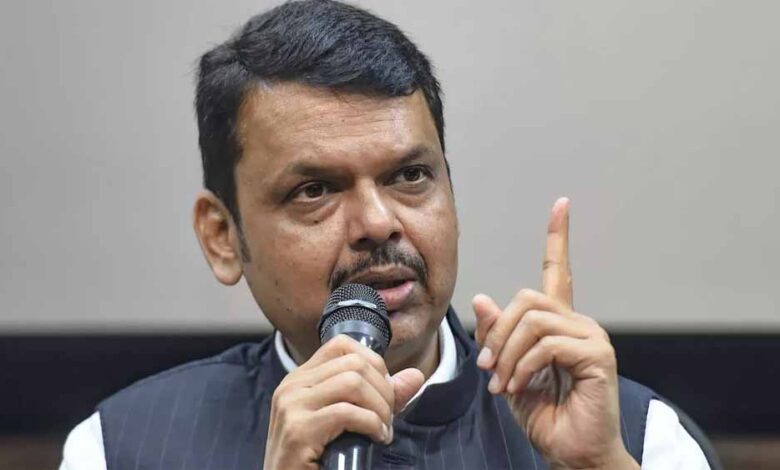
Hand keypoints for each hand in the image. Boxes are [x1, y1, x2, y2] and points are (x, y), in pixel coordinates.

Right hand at [263, 335, 424, 469]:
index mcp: (300, 378)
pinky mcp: (298, 430)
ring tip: (383, 429)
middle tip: (388, 417)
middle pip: (353, 363)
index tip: (383, 392)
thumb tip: (416, 375)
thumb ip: (380, 397)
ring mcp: (291, 406)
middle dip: (383, 389)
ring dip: (379, 408)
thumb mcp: (348, 421)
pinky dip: (371, 424)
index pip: (341, 345)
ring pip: (352, 383)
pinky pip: (347, 413)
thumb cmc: (316, 458)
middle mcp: (292, 385)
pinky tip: (376, 438)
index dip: (373, 362)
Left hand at [472, 198, 637, 469]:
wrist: (572, 452)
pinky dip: (522, 366)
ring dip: (506, 354)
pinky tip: (519, 387)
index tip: (561, 204)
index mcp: (559, 324)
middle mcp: (578, 323)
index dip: (558, 237)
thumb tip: (482, 298)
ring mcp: (591, 336)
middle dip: (498, 333)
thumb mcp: (507, 371)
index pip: (559, 271)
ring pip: (533, 320)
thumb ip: (496, 337)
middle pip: (527, 299)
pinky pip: (545, 343)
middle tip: (488, 369)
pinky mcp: (597, 354)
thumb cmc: (545, 415)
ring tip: (502, 385)